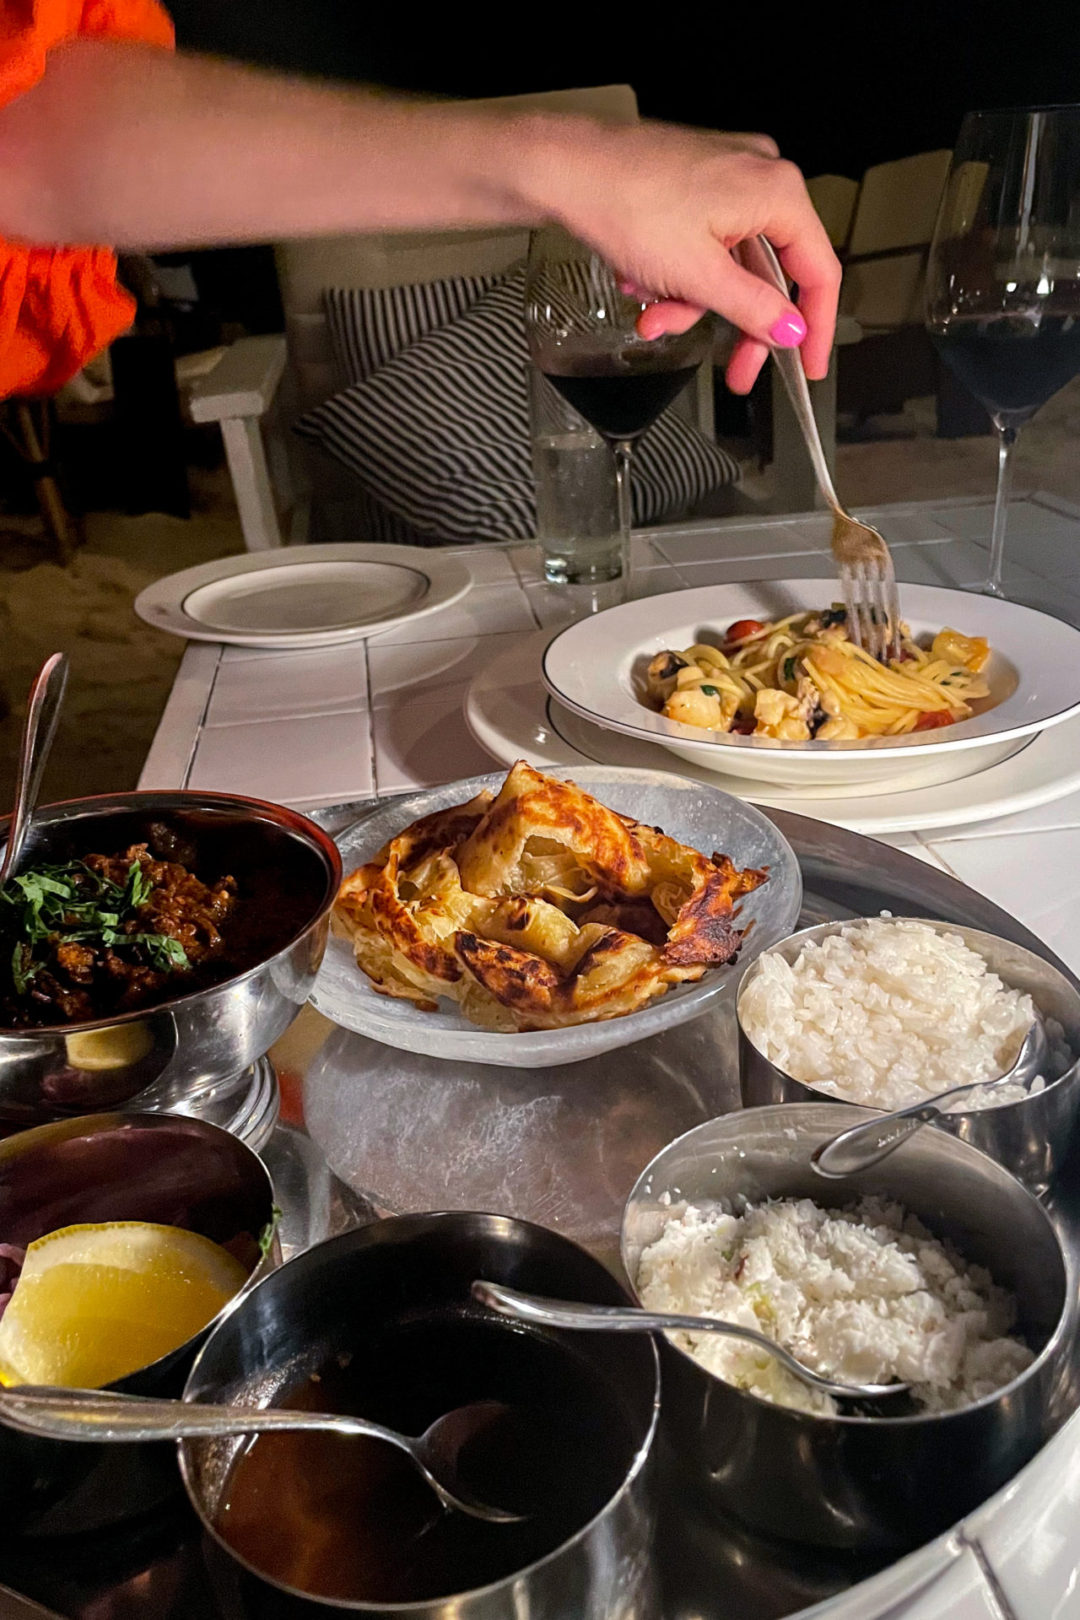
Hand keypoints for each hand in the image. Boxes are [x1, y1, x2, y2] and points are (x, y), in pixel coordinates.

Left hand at [546, 123, 839, 393]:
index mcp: (776, 191)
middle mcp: (759, 175)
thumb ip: (753, 309)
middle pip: (769, 274)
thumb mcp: (698, 276)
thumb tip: (791, 331)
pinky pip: (704, 246)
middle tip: (736, 372)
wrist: (564, 169)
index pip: (818, 271)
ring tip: (652, 315)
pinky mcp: (694, 184)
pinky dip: (677, 275)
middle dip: (738, 325)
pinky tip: (642, 280)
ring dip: (692, 302)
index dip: (815, 327)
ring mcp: (726, 177)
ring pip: (729, 266)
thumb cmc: (626, 204)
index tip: (807, 367)